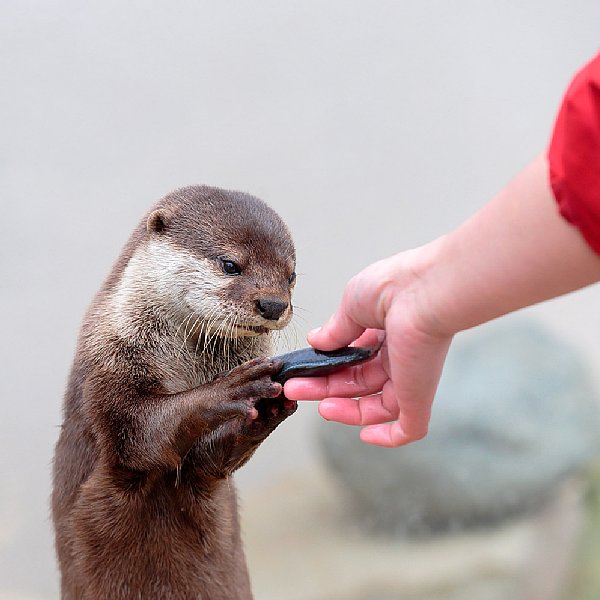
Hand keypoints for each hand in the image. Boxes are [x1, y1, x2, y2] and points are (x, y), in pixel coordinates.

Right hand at [284, 249, 452, 446]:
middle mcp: (399, 356)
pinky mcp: (419, 396)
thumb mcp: (352, 305)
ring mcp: (410, 378)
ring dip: (346, 411)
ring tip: (320, 407)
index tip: (302, 371)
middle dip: (325, 388)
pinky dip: (388, 437)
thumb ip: (336, 330)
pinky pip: (409, 428)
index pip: (353, 359)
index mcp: (385, 332)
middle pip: (359, 384)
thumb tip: (316, 341)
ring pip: (378, 407)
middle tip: (296, 388)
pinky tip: (366, 436)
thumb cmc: (391, 287)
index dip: (327, 368)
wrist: (422, 291)